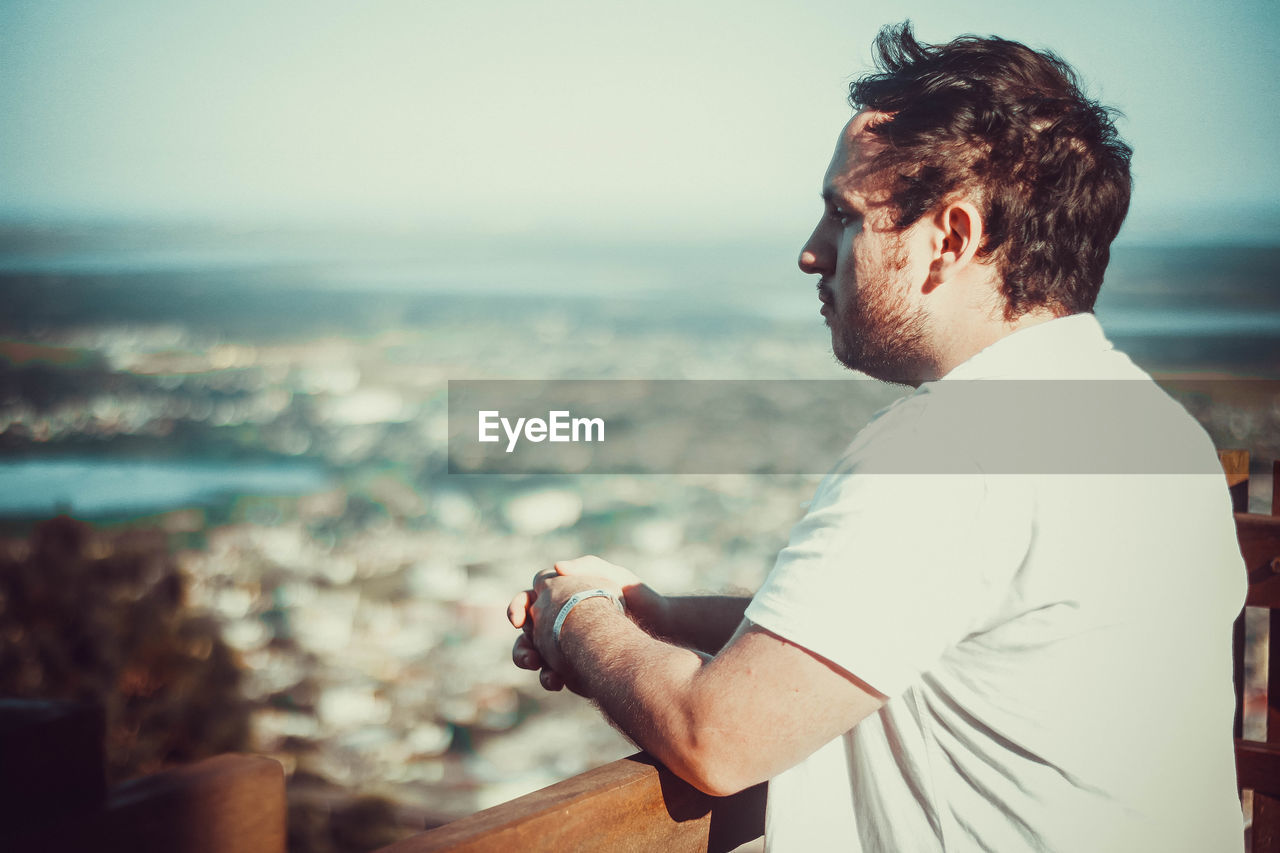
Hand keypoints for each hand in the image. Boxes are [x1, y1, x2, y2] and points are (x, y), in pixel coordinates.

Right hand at [507, 556, 659, 692]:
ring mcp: (563, 646)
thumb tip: (557, 567)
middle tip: (529, 657)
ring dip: (529, 663)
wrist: (659, 625)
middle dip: (521, 647)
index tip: (519, 619)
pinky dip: (549, 678)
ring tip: (539, 669)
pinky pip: (553, 675)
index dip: (517, 609)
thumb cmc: (635, 594)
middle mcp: (557, 622)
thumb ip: (586, 566)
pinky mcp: (574, 667)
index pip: (527, 601)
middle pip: (526, 634)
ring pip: (534, 657)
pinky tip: (558, 682)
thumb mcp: (613, 574)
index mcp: (559, 597)